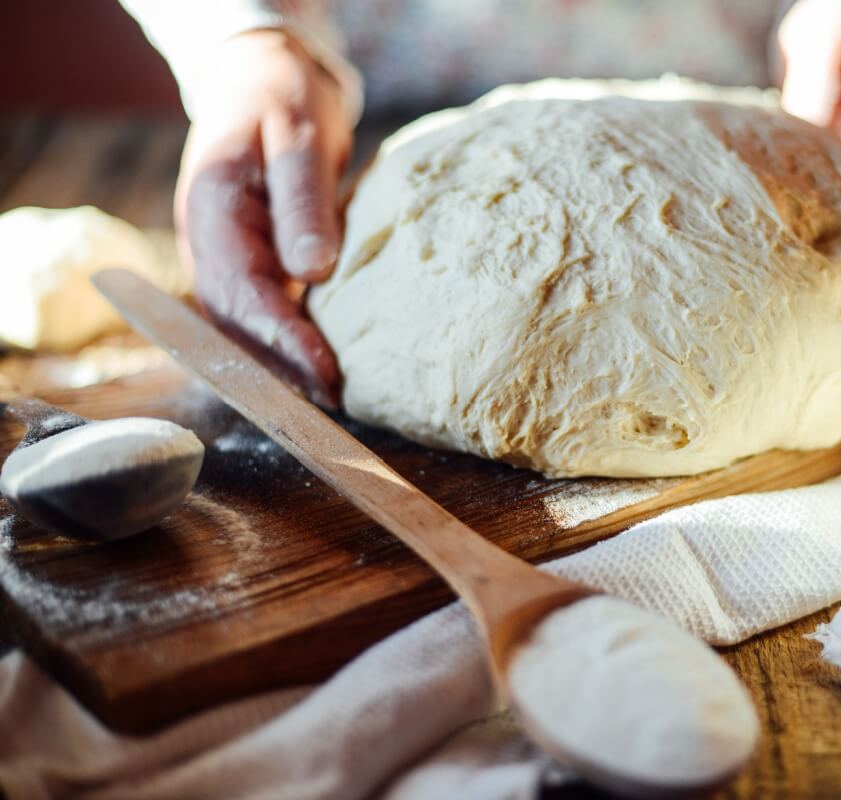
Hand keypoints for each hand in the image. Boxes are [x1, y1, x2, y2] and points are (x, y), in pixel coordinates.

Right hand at [176, 29, 350, 406]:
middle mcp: (209, 244)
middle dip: (282, 367)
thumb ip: (304, 203)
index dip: (281, 339)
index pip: (243, 293)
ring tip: (332, 395)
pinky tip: (322, 363)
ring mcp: (224, 257)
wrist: (260, 80)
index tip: (323, 374)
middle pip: (236, 323)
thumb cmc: (281, 101)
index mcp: (212, 212)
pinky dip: (286, 341)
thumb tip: (311, 272)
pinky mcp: (247, 263)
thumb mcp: (299, 138)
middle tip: (335, 402)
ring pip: (245, 326)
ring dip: (282, 364)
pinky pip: (261, 312)